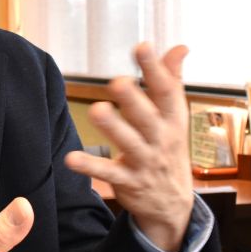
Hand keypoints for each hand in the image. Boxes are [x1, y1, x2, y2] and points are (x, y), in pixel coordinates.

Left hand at [64, 43, 193, 251]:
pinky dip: (90, 167)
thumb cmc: (169, 148)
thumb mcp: (175, 117)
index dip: (155, 69)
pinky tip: (71, 159)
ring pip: (129, 143)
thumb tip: (180, 47)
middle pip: (148, 117)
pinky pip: (109, 173)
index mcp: (173, 119)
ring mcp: (146, 161)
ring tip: (96, 109)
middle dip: (134, 100)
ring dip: (113, 127)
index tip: (142, 46)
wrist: (173, 205)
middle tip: (117, 81)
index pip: (166, 91)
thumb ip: (172, 80)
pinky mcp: (128, 181)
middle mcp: (161, 139)